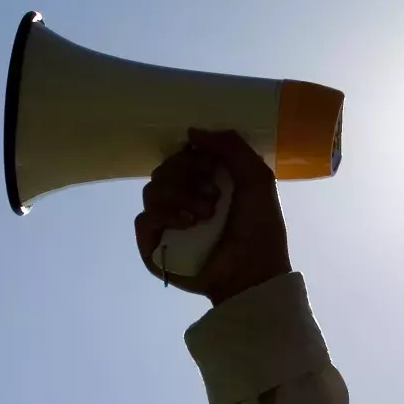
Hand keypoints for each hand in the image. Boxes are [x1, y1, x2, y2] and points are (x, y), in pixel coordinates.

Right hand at [135, 129, 291, 304]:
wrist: (253, 272)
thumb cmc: (260, 228)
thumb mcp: (256, 178)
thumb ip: (230, 146)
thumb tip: (191, 132)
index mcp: (205, 182)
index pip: (181, 155)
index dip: (193, 156)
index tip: (211, 166)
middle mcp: (182, 199)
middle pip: (163, 169)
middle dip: (187, 177)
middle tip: (214, 197)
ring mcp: (166, 223)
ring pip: (151, 190)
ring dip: (180, 196)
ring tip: (205, 215)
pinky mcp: (154, 245)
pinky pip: (144, 218)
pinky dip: (164, 215)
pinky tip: (187, 224)